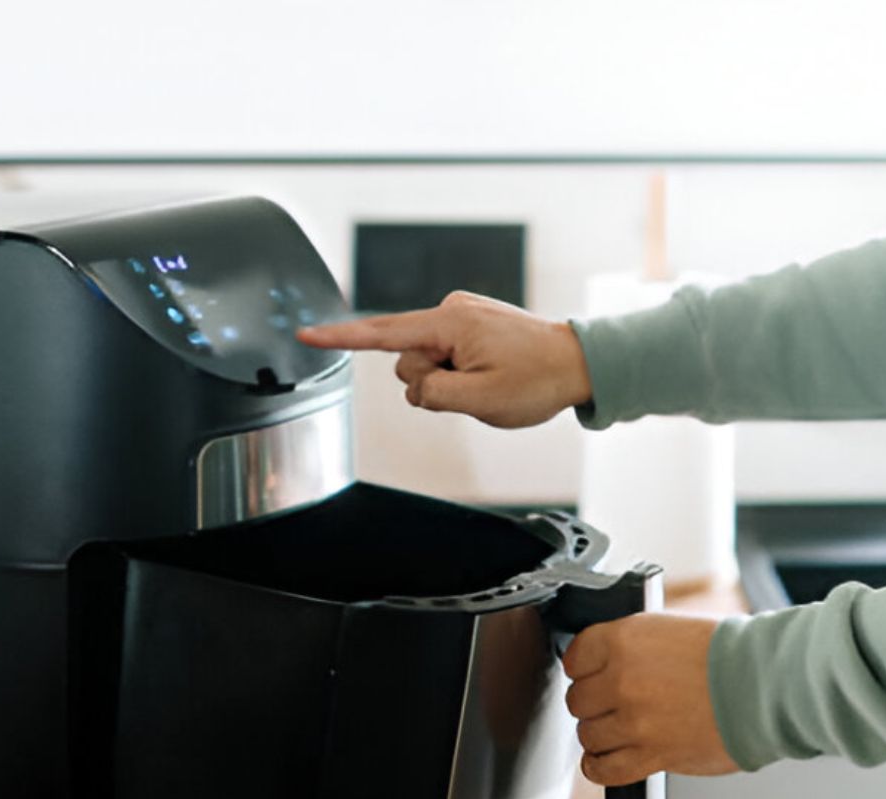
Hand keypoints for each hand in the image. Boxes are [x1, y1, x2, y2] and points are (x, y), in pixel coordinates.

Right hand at [296, 291, 592, 428]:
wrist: (579, 363)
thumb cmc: (539, 380)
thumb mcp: (482, 401)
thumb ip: (433, 395)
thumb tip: (416, 386)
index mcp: (450, 323)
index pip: (382, 332)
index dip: (340, 337)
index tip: (306, 334)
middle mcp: (450, 311)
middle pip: (408, 360)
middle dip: (431, 384)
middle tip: (477, 389)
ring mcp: (460, 316)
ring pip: (426, 364)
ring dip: (448, 382)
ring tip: (489, 380)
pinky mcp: (469, 326)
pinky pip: (444, 358)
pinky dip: (458, 374)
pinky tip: (489, 374)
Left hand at [563, 613, 739, 784]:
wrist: (768, 685)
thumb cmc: (731, 655)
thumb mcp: (669, 628)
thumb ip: (630, 645)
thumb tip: (604, 661)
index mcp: (624, 639)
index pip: (575, 657)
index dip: (584, 668)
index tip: (592, 674)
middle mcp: (622, 679)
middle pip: (578, 699)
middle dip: (594, 702)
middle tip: (615, 702)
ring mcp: (634, 720)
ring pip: (588, 735)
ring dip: (601, 735)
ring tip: (622, 729)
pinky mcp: (651, 755)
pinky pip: (603, 769)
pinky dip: (601, 766)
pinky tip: (608, 758)